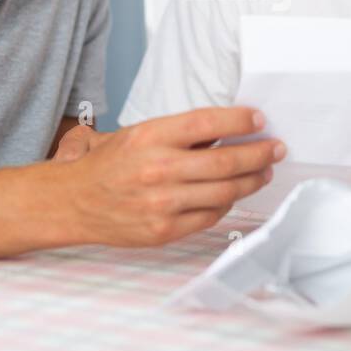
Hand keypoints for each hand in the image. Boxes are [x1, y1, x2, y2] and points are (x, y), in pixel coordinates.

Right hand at [54, 107, 284, 246]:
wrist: (74, 202)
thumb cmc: (109, 165)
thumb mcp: (139, 134)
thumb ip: (180, 133)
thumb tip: (226, 130)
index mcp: (150, 136)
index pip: (208, 123)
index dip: (240, 121)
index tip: (259, 120)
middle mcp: (157, 169)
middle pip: (225, 161)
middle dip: (259, 154)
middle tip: (275, 148)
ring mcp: (162, 203)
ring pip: (224, 191)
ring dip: (251, 180)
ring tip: (263, 171)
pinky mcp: (164, 230)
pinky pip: (210, 216)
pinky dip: (226, 203)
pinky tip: (232, 194)